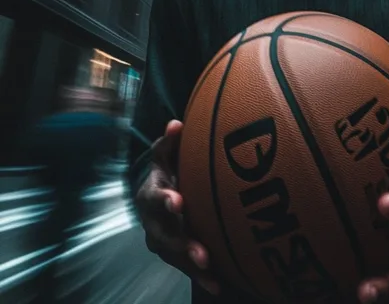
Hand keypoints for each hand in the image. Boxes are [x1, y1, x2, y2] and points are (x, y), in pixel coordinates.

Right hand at [136, 119, 220, 294]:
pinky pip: (185, 266)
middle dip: (182, 243)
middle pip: (164, 234)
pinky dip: (200, 276)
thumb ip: (170, 141)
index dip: (165, 200)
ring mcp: (161, 240)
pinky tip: (218, 285)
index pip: (155, 197)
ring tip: (211, 270)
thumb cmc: (167, 169)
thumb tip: (177, 124)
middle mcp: (152, 221)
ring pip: (174, 254)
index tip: (178, 202)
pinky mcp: (172, 254)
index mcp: (150, 193)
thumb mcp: (165, 154)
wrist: (159, 194)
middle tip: (201, 252)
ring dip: (192, 264)